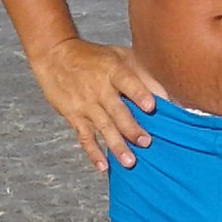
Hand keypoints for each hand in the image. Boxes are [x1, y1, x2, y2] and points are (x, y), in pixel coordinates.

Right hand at [30, 38, 168, 171]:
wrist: (54, 55)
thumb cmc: (93, 56)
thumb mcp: (118, 55)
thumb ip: (143, 73)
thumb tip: (168, 94)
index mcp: (112, 69)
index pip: (126, 81)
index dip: (139, 93)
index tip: (151, 106)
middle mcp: (98, 88)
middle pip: (116, 110)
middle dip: (131, 128)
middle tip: (146, 142)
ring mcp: (85, 103)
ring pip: (102, 127)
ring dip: (116, 145)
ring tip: (129, 162)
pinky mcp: (73, 115)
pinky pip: (84, 137)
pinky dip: (93, 152)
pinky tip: (103, 166)